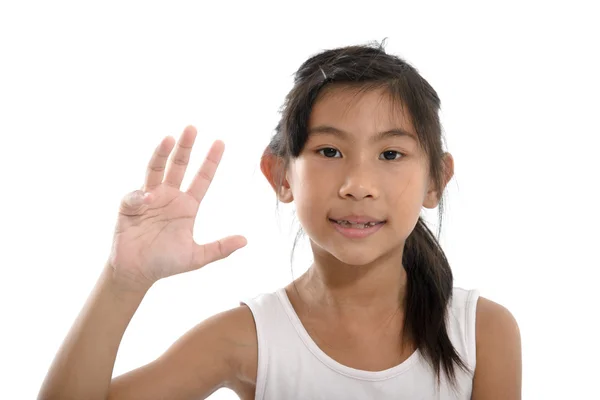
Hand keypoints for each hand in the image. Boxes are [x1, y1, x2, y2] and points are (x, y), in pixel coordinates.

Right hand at [107, 126, 246, 290]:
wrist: (137, 274)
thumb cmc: (166, 263)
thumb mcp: (197, 257)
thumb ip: (220, 248)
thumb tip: (245, 240)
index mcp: (187, 205)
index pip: (202, 178)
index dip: (210, 161)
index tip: (220, 142)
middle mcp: (169, 197)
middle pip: (178, 167)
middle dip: (185, 148)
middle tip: (192, 128)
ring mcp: (149, 199)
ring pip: (155, 170)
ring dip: (161, 154)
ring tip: (169, 139)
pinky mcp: (129, 207)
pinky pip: (135, 196)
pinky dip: (140, 195)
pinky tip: (147, 199)